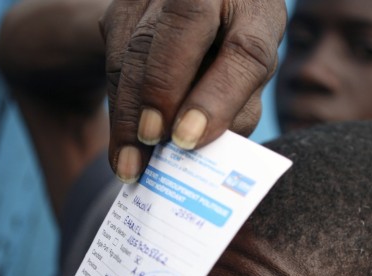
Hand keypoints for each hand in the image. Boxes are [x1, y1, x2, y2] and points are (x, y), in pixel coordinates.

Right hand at [100, 0, 286, 182]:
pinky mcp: (126, 4)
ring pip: (138, 47)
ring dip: (130, 112)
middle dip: (162, 92)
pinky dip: (119, 107)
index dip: (217, 97)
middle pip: (182, 30)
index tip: (189, 138)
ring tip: (131, 164)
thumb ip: (238, 108)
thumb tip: (201, 152)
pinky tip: (122, 146)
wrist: (202, 17)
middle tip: (152, 142)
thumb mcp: (251, 77)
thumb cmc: (237, 55)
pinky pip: (115, 56)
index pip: (244, 51)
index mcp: (256, 9)